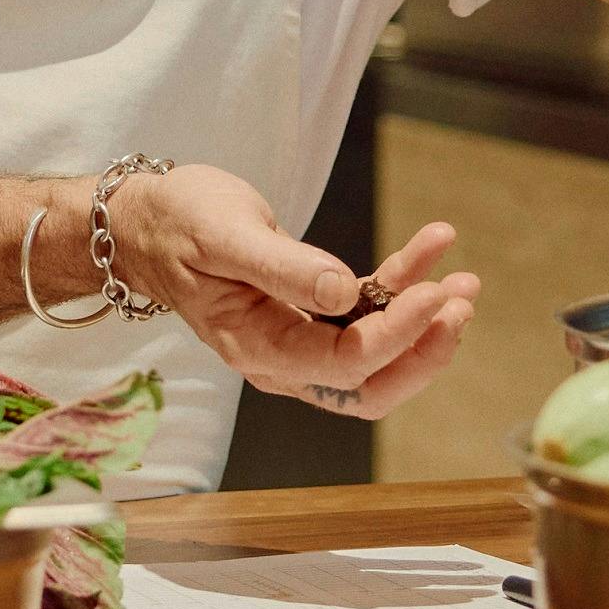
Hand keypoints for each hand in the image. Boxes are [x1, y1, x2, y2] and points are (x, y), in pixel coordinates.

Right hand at [115, 166, 479, 420]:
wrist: (146, 225)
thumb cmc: (177, 224)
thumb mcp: (224, 234)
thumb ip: (282, 266)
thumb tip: (344, 290)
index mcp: (257, 347)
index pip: (344, 362)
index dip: (397, 334)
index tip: (435, 293)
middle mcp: (282, 360)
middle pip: (370, 385)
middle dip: (424, 349)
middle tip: (462, 301)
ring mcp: (298, 344)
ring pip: (377, 359)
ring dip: (424, 324)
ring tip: (462, 278)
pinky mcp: (310, 319)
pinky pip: (367, 317)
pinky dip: (402, 288)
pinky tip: (432, 249)